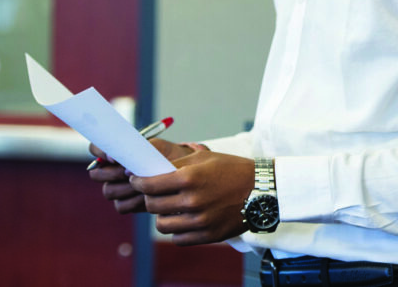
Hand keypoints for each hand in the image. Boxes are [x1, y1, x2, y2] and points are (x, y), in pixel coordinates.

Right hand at [87, 138, 192, 213]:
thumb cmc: (169, 155)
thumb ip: (141, 149)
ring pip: (109, 191)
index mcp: (117, 151)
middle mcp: (113, 169)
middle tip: (130, 173)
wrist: (184, 173)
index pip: (96, 149)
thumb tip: (123, 163)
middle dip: (113, 174)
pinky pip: (121, 205)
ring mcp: (118, 187)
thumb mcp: (158, 147)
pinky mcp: (127, 203)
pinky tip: (147, 196)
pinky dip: (133, 202)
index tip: (116, 157)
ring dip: (125, 188)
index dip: (100, 152)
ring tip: (143, 185)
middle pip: (97, 174)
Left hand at [129, 150, 254, 245]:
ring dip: (162, 216)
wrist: (261, 189)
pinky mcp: (207, 235)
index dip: (138, 182)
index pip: (149, 185)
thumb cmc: (232, 170)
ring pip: (162, 225)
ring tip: (170, 208)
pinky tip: (183, 219)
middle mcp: (192, 200)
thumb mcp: (204, 158)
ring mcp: (200, 220)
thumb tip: (150, 171)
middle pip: (151, 206)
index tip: (136, 180)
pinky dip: (177, 230)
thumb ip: (176, 165)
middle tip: (154, 193)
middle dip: (149, 198)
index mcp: (189, 178)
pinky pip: (178, 238)